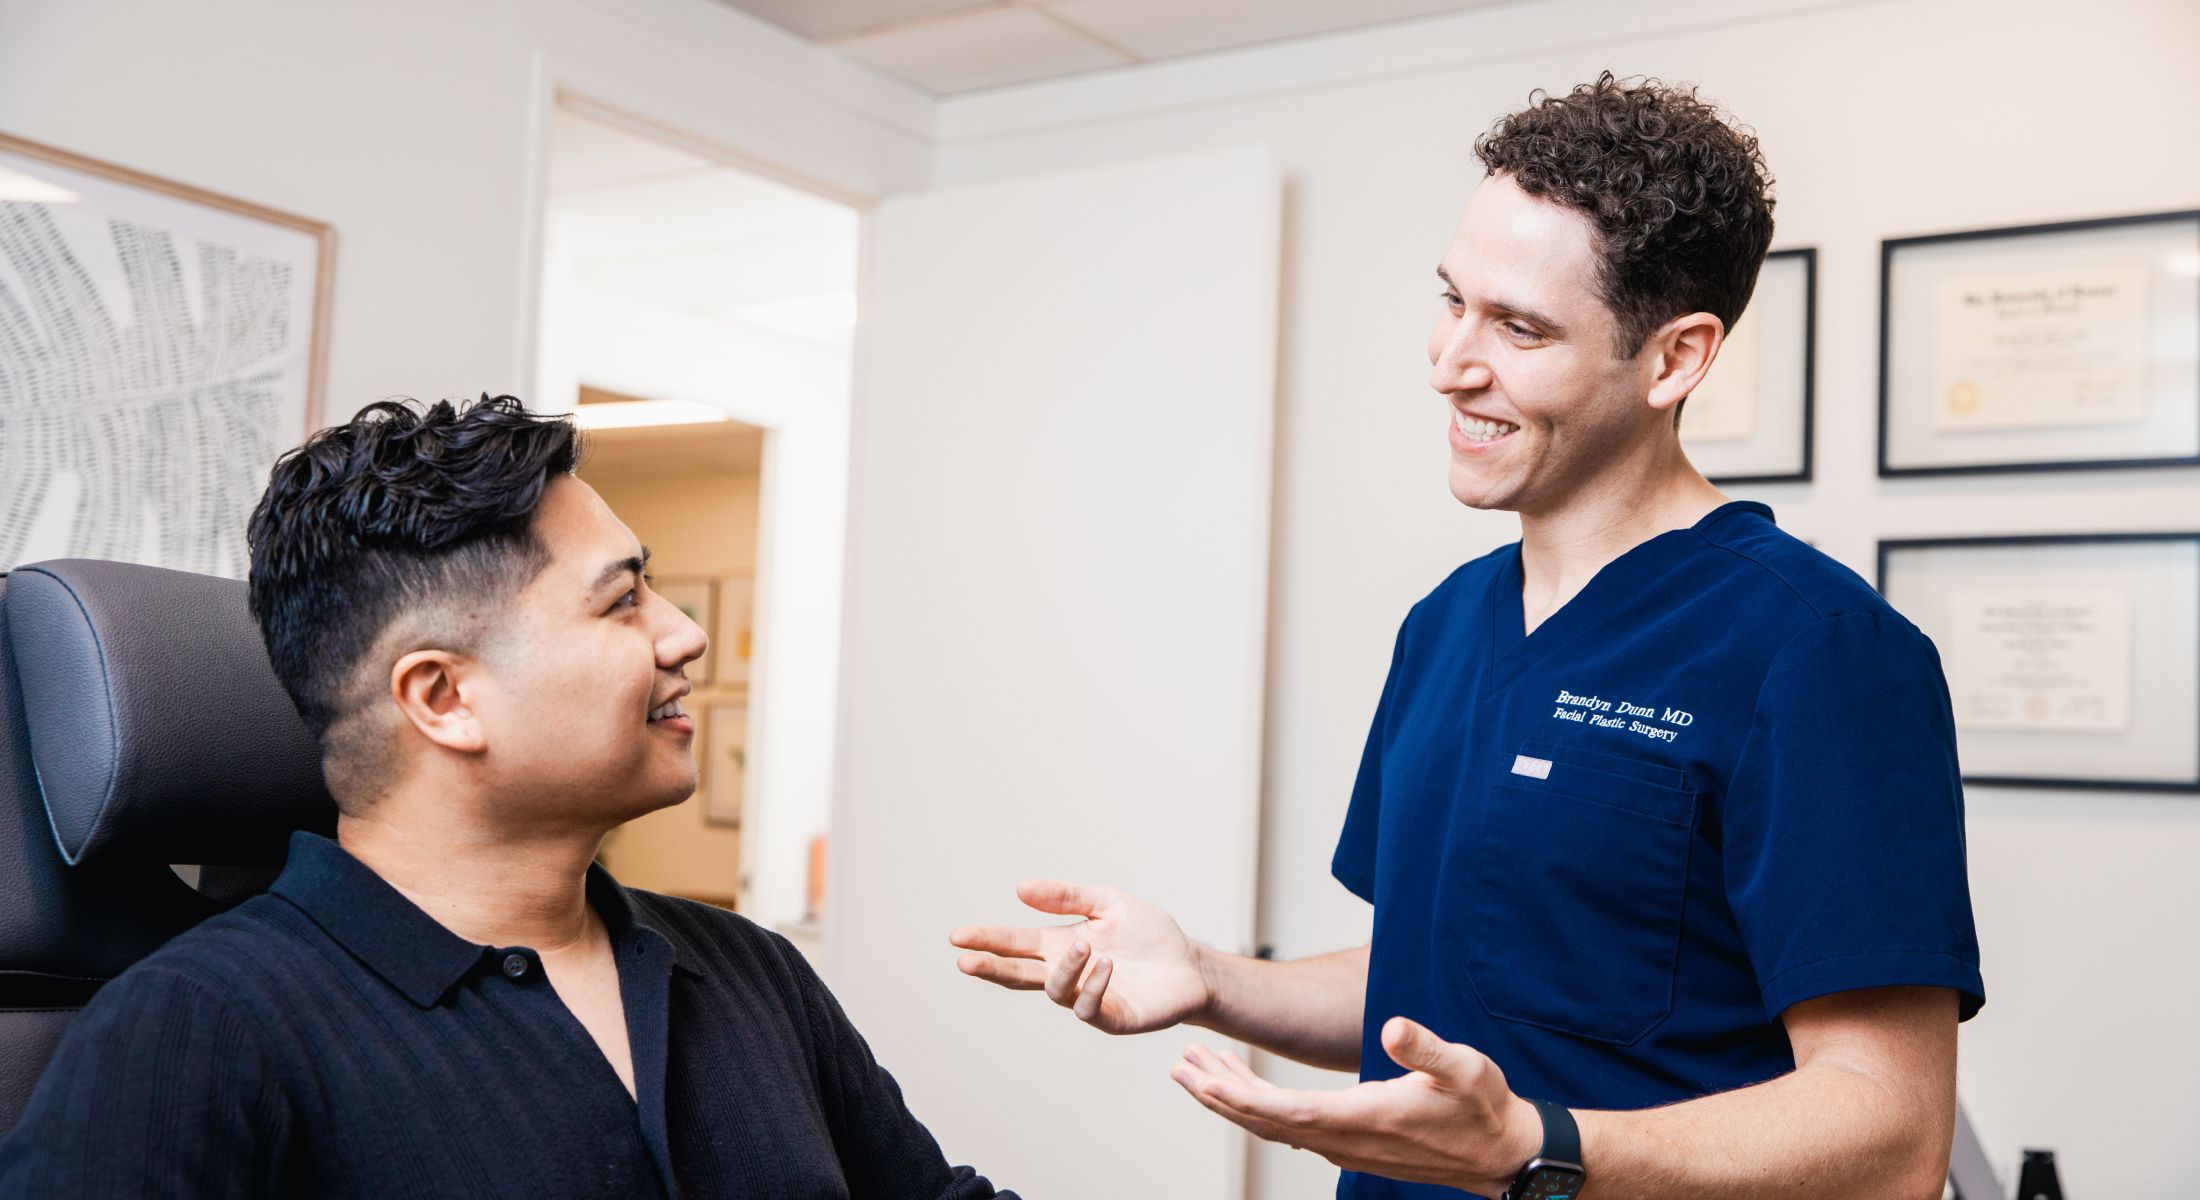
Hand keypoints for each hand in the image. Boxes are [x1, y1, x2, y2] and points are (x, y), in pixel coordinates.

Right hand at [949, 880, 1212, 1035]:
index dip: (987, 940)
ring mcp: (1086, 998)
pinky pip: (1090, 1007)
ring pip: (1056, 990)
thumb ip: (1067, 897)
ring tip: (1083, 946)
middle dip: (991, 967)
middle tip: (964, 960)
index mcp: (1060, 944)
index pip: (1015, 943)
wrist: (1191, 964)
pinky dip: (1094, 985)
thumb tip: (1020, 888)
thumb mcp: (1108, 902)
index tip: (957, 937)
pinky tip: (1106, 965)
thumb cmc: (1149, 934)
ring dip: (1064, 968)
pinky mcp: (1111, 1017)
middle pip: (1019, 974)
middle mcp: (1067, 973)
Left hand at [1169, 1016, 1540, 1197]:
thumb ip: (1426, 1047)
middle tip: (1181, 1066)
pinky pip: (1292, 1129)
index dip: (1238, 1096)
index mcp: (1364, 1118)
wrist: (1503, 1153)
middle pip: (1265, 1122)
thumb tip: (1391, 1026)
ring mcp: (1347, 1147)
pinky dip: (1260, 1107)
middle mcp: (1346, 1140)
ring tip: (1199, 1069)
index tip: (1200, 1078)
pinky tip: (1247, 1088)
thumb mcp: (1466, 1067)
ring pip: (1275, 1127)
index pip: (1284, 1112)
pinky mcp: (1352, 1144)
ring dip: (1234, 1099)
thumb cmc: (1484, 1106)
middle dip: (1218, 1094)